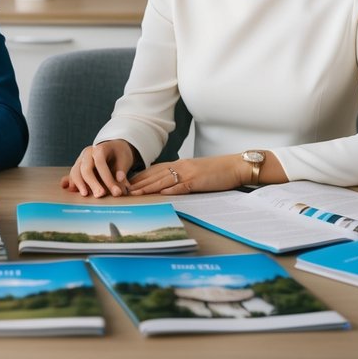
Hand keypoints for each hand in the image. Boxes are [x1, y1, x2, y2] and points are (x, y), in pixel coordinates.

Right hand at [61, 139, 136, 197]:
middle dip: (92, 183)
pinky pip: (72, 176)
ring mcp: (80, 160)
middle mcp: (87, 153)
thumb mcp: (124, 159)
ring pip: (75, 172)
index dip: (107, 178)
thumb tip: (119, 179)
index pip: (100, 163)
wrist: (112, 148)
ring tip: (85, 195)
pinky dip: (72, 183)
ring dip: (79, 184)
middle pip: (85, 168)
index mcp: (100, 149)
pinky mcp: (77, 168)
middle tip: (100, 195)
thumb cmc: (119, 155)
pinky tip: (74, 190)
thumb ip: (122, 170)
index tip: (115, 191)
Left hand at [126, 155, 246, 195]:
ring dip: (147, 187)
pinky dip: (170, 190)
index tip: (126, 183)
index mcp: (179, 164)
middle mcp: (181, 166)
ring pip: (163, 180)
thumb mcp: (195, 172)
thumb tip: (167, 186)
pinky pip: (181, 186)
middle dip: (138, 182)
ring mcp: (189, 173)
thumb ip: (181, 176)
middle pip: (154, 175)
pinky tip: (160, 194)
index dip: (140, 176)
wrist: (235, 166)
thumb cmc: (216, 171)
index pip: (154, 170)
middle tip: (122, 189)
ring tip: (134, 193)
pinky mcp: (198, 181)